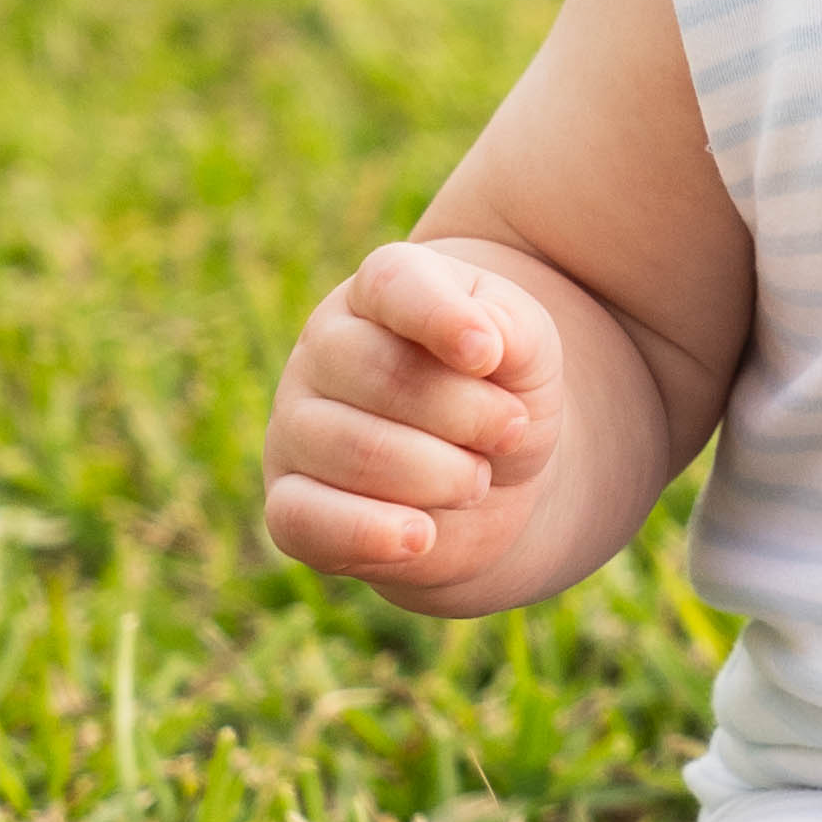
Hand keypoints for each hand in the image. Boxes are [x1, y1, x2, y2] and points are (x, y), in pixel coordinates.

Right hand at [265, 242, 567, 594]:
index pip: (395, 285)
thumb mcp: (531, 349)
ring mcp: (297, 425)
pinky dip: (366, 532)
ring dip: (442, 476)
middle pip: (384, 377)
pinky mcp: (290, 502)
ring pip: (357, 451)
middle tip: (509, 433)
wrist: (497, 477)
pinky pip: (302, 519)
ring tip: (476, 480)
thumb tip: (480, 345)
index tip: (488, 356)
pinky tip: (420, 536)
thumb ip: (513, 331)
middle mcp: (324, 348)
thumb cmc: (505, 392)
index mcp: (382, 290)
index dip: (442, 319)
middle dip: (468, 417)